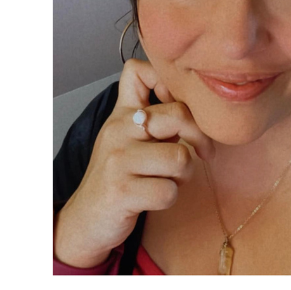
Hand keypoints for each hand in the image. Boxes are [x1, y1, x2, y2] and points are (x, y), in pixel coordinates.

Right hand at [53, 59, 214, 267]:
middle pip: (179, 114)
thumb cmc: (121, 174)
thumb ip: (156, 115)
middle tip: (202, 152)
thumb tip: (198, 104)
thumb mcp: (130, 136)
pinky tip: (155, 196)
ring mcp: (118, 159)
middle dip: (200, 137)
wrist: (87, 218)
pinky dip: (170, 197)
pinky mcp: (121, 191)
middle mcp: (118, 129)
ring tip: (169, 178)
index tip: (180, 106)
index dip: (167, 81)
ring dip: (184, 174)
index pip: (137, 71)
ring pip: (180, 157)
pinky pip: (169, 190)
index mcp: (123, 113)